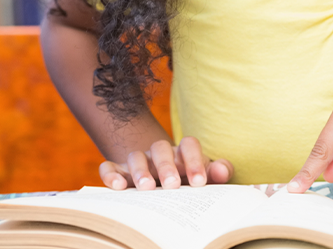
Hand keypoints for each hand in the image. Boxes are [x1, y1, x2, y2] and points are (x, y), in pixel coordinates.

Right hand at [99, 136, 233, 189]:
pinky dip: (111, 175)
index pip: (189, 145)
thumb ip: (218, 172)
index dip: (195, 161)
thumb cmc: (188, 181)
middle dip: (167, 166)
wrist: (165, 185)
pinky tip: (118, 187)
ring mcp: (139, 160)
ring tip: (147, 188)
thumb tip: (223, 171)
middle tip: (172, 186)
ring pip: (136, 156)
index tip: (199, 182)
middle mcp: (160, 152)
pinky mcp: (119, 171)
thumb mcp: (204, 177)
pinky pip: (109, 167)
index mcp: (182, 151)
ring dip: (140, 171)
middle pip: (161, 148)